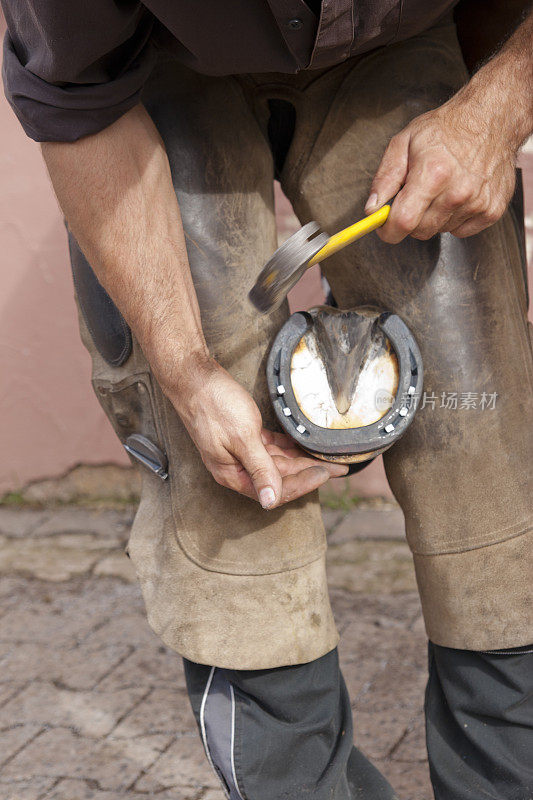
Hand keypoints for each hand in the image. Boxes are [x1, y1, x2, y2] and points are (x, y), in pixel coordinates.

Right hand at [169, 358, 347, 508]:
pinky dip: (288, 447)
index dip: (302, 484)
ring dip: (301, 460)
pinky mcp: (243, 436)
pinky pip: (271, 447)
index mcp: (233, 474)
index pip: (274, 490)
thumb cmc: (213, 405)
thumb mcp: (242, 438)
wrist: (193, 377)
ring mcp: (240, 451)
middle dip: (308, 472)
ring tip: (326, 456)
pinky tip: (304, 444)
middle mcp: (236, 467)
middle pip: (279, 477)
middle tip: (338, 467)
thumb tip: (270, 501)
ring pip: (277, 462)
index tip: (324, 473)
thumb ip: (260, 469)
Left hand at [365, 94, 516, 241]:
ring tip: (441, 189)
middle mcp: (458, 192)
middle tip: (415, 196)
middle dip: (411, 220)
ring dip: (434, 217)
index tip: (384, 226)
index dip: (388, 230)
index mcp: (432, 174)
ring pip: (439, 231)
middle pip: (420, 231)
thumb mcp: (403, 143)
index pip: (403, 222)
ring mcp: (478, 203)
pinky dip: (454, 219)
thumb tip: (372, 209)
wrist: (489, 119)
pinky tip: (457, 196)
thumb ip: (384, 179)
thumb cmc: (445, 129)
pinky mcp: (493, 210)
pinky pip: (461, 231)